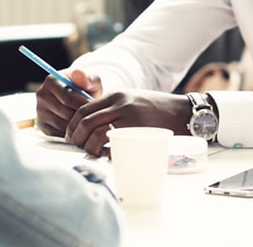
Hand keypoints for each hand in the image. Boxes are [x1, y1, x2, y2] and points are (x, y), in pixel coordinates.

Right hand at [36, 69, 102, 136]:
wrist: (79, 99)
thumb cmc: (86, 89)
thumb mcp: (91, 81)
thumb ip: (89, 78)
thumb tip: (79, 74)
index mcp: (51, 80)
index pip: (68, 97)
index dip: (84, 103)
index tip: (96, 107)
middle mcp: (42, 95)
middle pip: (65, 112)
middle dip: (82, 116)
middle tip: (94, 116)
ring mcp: (40, 111)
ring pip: (63, 124)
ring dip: (78, 126)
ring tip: (88, 121)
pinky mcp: (42, 126)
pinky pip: (59, 134)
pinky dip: (71, 133)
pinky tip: (80, 127)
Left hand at [64, 89, 191, 155]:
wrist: (182, 112)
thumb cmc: (156, 109)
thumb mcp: (132, 100)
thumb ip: (113, 108)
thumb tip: (90, 124)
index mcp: (116, 96)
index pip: (84, 109)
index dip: (72, 124)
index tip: (70, 135)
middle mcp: (121, 104)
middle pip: (87, 121)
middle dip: (76, 137)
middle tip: (77, 146)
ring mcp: (130, 118)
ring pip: (96, 134)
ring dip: (89, 147)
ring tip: (92, 152)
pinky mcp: (138, 132)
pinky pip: (114, 145)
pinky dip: (106, 153)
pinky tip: (107, 156)